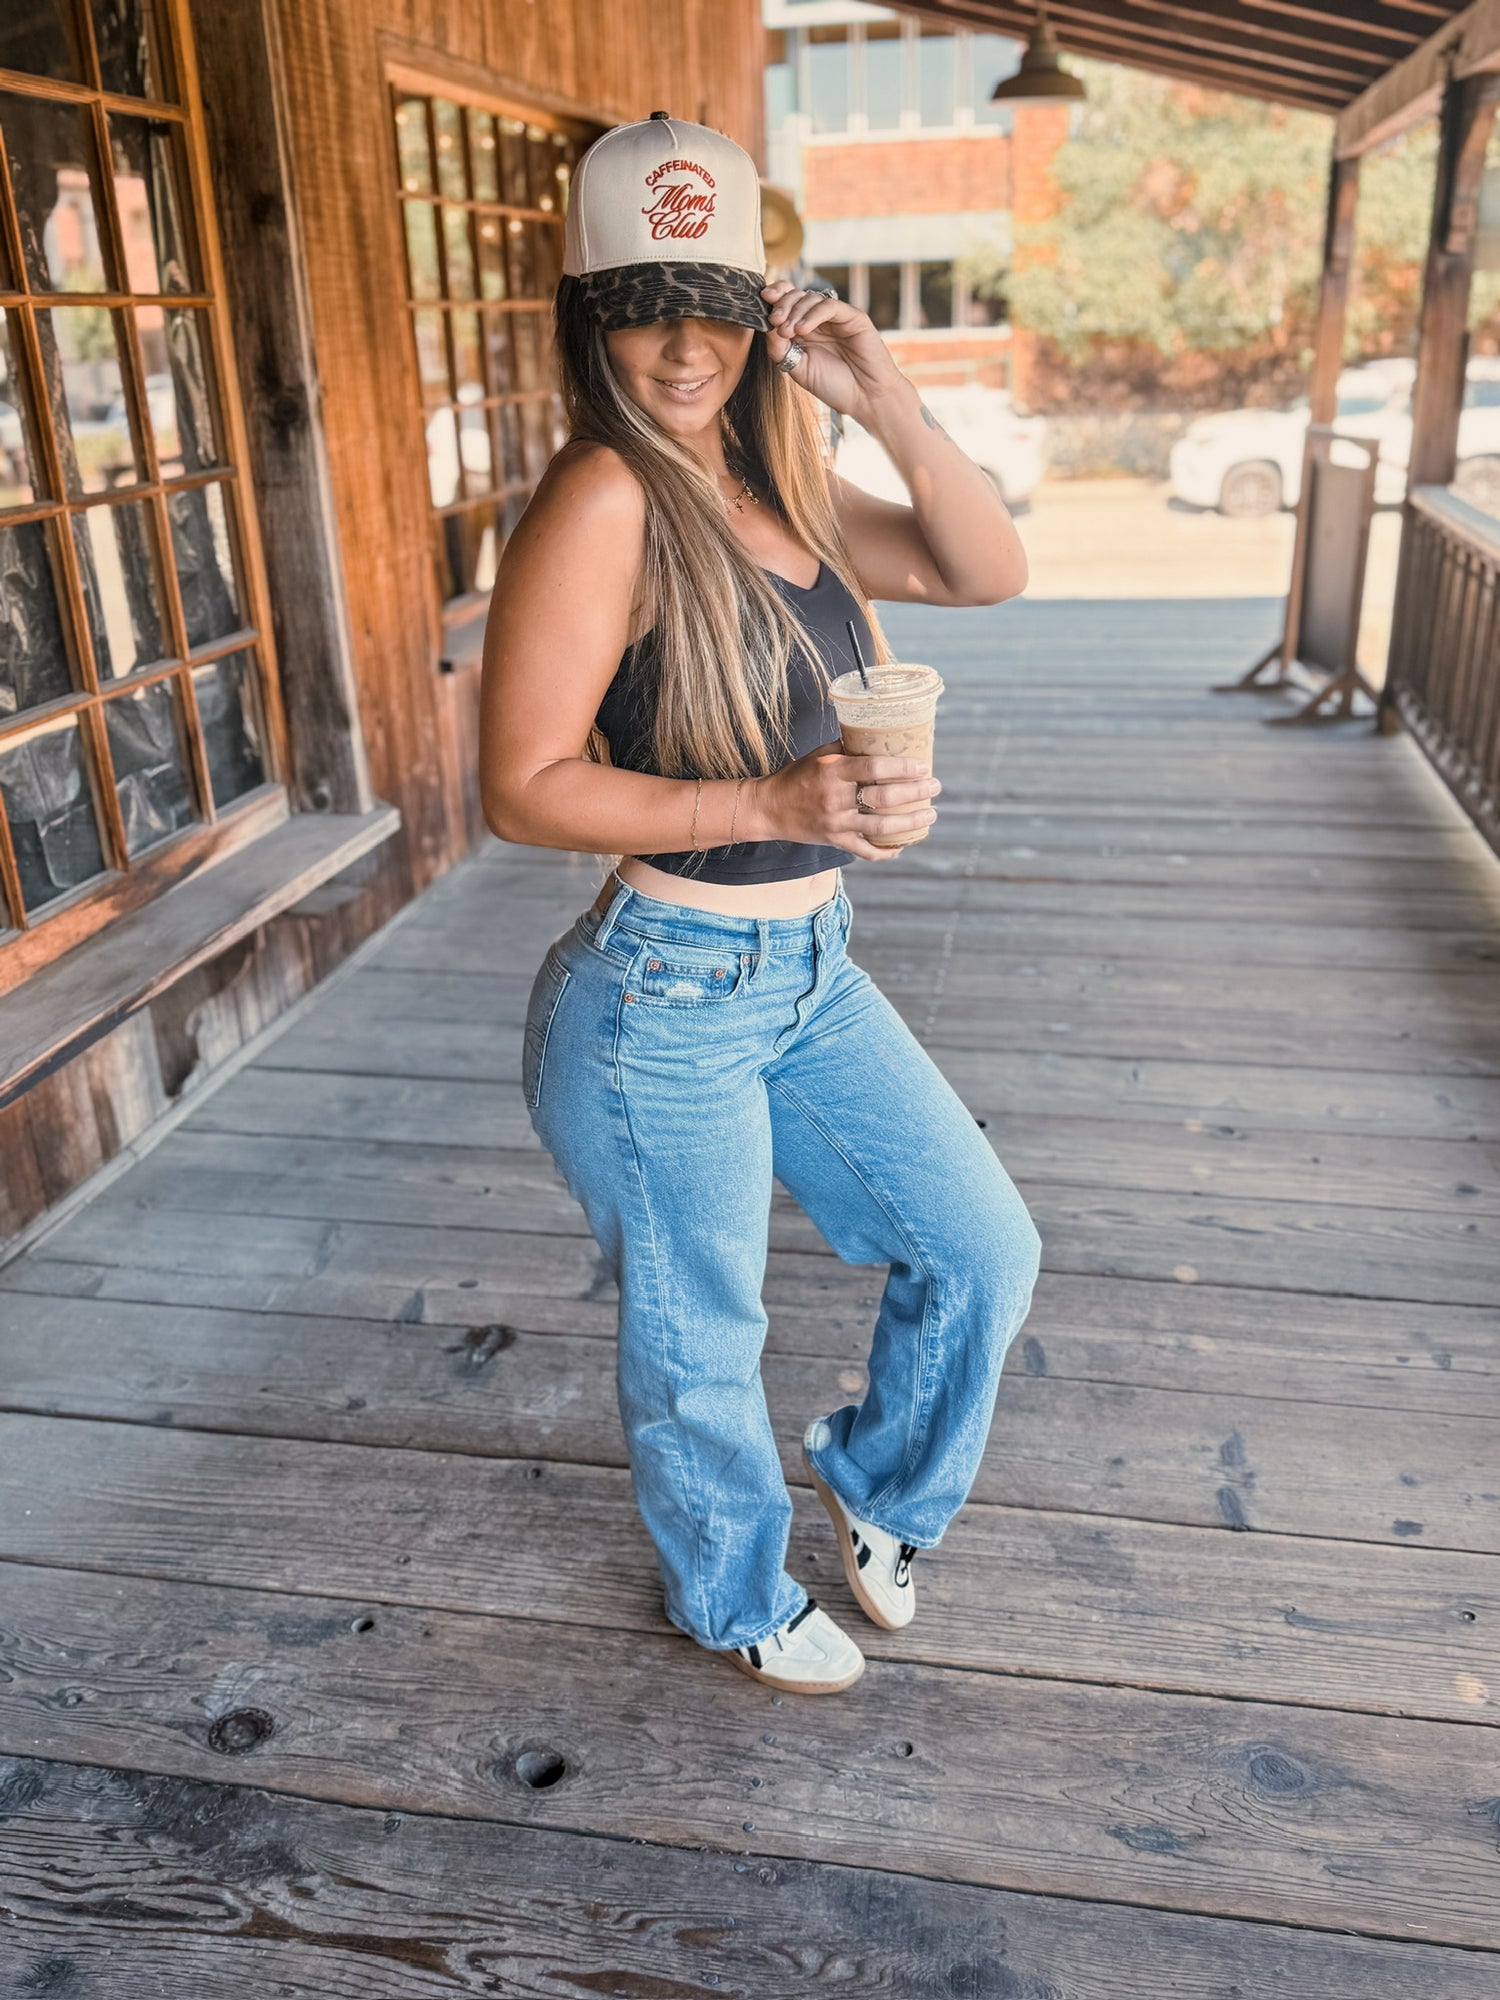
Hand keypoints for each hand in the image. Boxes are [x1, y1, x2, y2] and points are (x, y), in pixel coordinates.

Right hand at [745, 747, 939, 861]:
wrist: (769, 807)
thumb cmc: (797, 776)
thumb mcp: (820, 756)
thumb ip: (848, 749)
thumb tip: (880, 737)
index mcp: (833, 771)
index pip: (875, 768)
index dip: (903, 768)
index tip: (923, 767)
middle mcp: (835, 798)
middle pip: (884, 798)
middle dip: (915, 793)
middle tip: (934, 788)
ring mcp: (836, 823)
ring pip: (881, 827)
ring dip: (911, 822)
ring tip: (930, 815)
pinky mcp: (834, 840)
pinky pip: (864, 850)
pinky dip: (884, 852)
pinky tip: (900, 848)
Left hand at [760, 279, 906, 425]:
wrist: (865, 398)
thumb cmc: (834, 386)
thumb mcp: (798, 368)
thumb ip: (780, 348)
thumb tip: (765, 326)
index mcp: (804, 329)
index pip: (787, 302)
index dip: (775, 296)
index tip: (762, 300)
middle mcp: (819, 320)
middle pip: (796, 295)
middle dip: (782, 304)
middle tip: (775, 322)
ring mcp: (836, 317)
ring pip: (811, 297)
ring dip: (795, 311)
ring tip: (789, 332)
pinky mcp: (853, 317)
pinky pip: (829, 305)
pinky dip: (813, 314)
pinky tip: (802, 330)